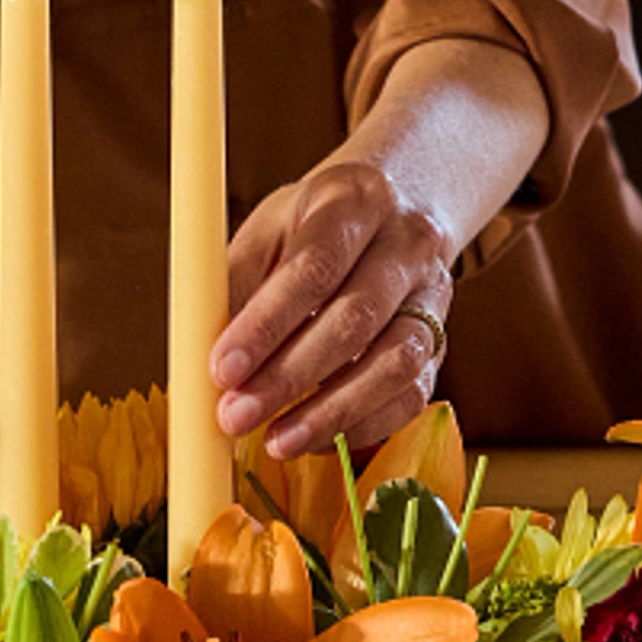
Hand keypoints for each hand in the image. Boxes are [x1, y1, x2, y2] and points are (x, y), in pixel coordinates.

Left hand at [213, 160, 455, 460]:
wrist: (393, 210)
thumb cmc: (311, 226)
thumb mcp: (268, 229)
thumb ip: (235, 285)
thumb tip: (199, 360)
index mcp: (355, 200)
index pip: (315, 266)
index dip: (266, 324)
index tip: (222, 370)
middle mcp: (408, 242)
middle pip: (356, 318)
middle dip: (290, 376)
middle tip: (235, 417)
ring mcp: (434, 294)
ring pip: (396, 362)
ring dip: (331, 412)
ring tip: (275, 442)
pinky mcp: (442, 341)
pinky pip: (412, 394)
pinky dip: (361, 425)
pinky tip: (312, 439)